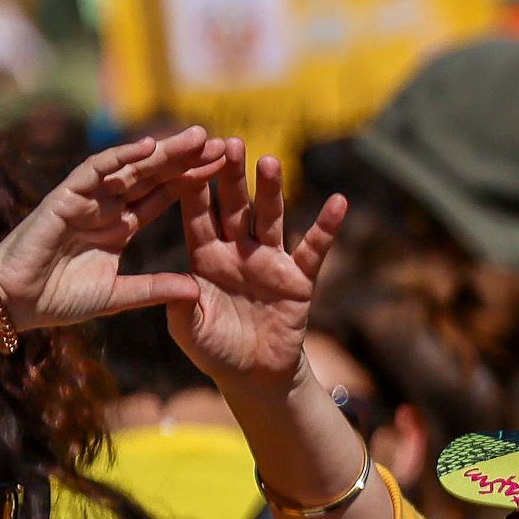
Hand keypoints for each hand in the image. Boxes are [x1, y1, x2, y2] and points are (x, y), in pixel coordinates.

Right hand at [0, 130, 222, 335]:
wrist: (11, 304)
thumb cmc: (56, 300)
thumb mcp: (118, 296)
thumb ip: (154, 289)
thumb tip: (196, 290)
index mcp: (119, 226)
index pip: (162, 196)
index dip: (191, 180)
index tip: (223, 168)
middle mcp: (105, 207)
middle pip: (153, 175)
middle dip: (186, 158)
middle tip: (222, 142)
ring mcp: (86, 199)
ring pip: (130, 167)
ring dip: (163, 151)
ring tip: (198, 136)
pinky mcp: (64, 197)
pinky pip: (94, 170)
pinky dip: (120, 157)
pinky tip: (149, 145)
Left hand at [170, 144, 347, 395]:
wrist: (253, 375)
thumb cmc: (214, 348)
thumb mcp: (186, 327)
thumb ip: (180, 304)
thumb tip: (180, 283)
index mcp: (204, 258)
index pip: (197, 215)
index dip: (192, 189)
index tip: (185, 159)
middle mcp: (237, 251)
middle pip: (233, 206)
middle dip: (230, 176)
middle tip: (228, 143)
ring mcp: (269, 261)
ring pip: (270, 218)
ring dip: (271, 190)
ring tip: (270, 161)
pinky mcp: (299, 278)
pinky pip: (314, 249)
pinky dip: (326, 226)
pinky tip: (338, 202)